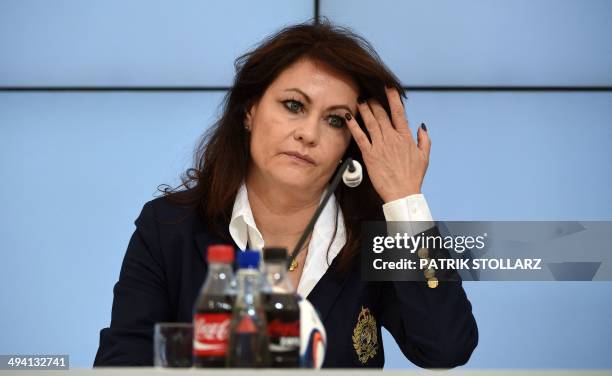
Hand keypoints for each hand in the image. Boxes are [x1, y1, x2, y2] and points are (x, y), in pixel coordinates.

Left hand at [345, 87, 430, 202]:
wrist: (402, 192)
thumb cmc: (413, 177)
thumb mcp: (424, 157)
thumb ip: (424, 140)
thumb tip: (422, 126)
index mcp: (405, 137)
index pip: (398, 112)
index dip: (392, 98)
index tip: (388, 87)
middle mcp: (392, 138)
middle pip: (382, 115)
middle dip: (375, 102)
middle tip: (369, 93)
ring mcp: (380, 146)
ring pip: (371, 122)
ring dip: (365, 109)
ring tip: (360, 99)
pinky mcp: (370, 155)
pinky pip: (360, 137)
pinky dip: (354, 126)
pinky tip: (349, 117)